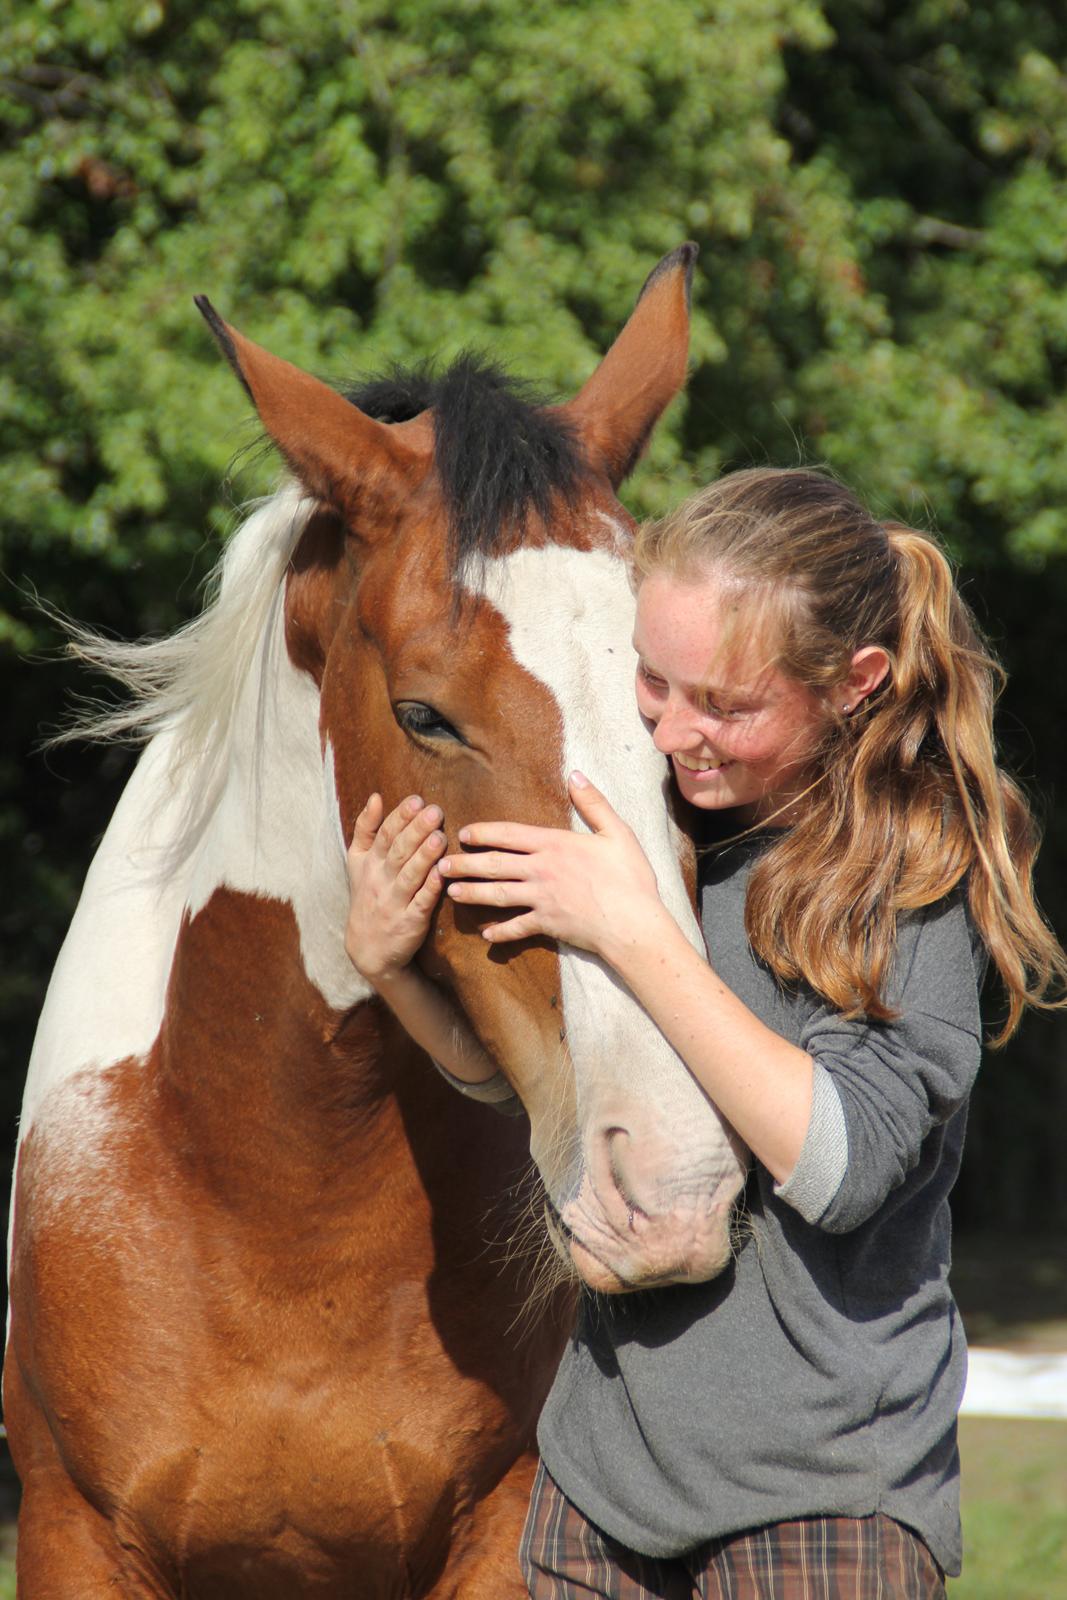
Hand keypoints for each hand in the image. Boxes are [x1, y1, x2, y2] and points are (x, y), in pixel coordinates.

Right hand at [344, 794, 446, 986]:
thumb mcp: (357, 862)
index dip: (400, 817)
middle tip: (435, 811)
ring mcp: (394, 902)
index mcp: (370, 863)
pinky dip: (431, 889)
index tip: (417, 800)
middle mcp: (380, 881)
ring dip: (424, 856)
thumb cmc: (368, 895)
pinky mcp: (410, 922)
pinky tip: (442, 874)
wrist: (368, 948)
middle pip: (398, 852)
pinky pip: (421, 903)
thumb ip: (365, 829)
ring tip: (440, 837)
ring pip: (409, 876)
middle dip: (416, 831)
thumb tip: (375, 796)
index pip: (384, 835)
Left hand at [438, 772, 666, 959]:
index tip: (464, 834)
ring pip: (496, 895)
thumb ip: (593, 803)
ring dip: (471, 893)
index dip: (483, 833)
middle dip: (464, 864)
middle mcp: (541, 871)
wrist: (633, 923)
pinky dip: (500, 932)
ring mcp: (541, 899)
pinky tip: (486, 934)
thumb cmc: (630, 877)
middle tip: (441, 864)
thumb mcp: (617, 833)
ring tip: (450, 892)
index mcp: (554, 845)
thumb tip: (576, 775)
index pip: (509, 835)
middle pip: (493, 865)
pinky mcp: (547, 924)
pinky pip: (517, 928)